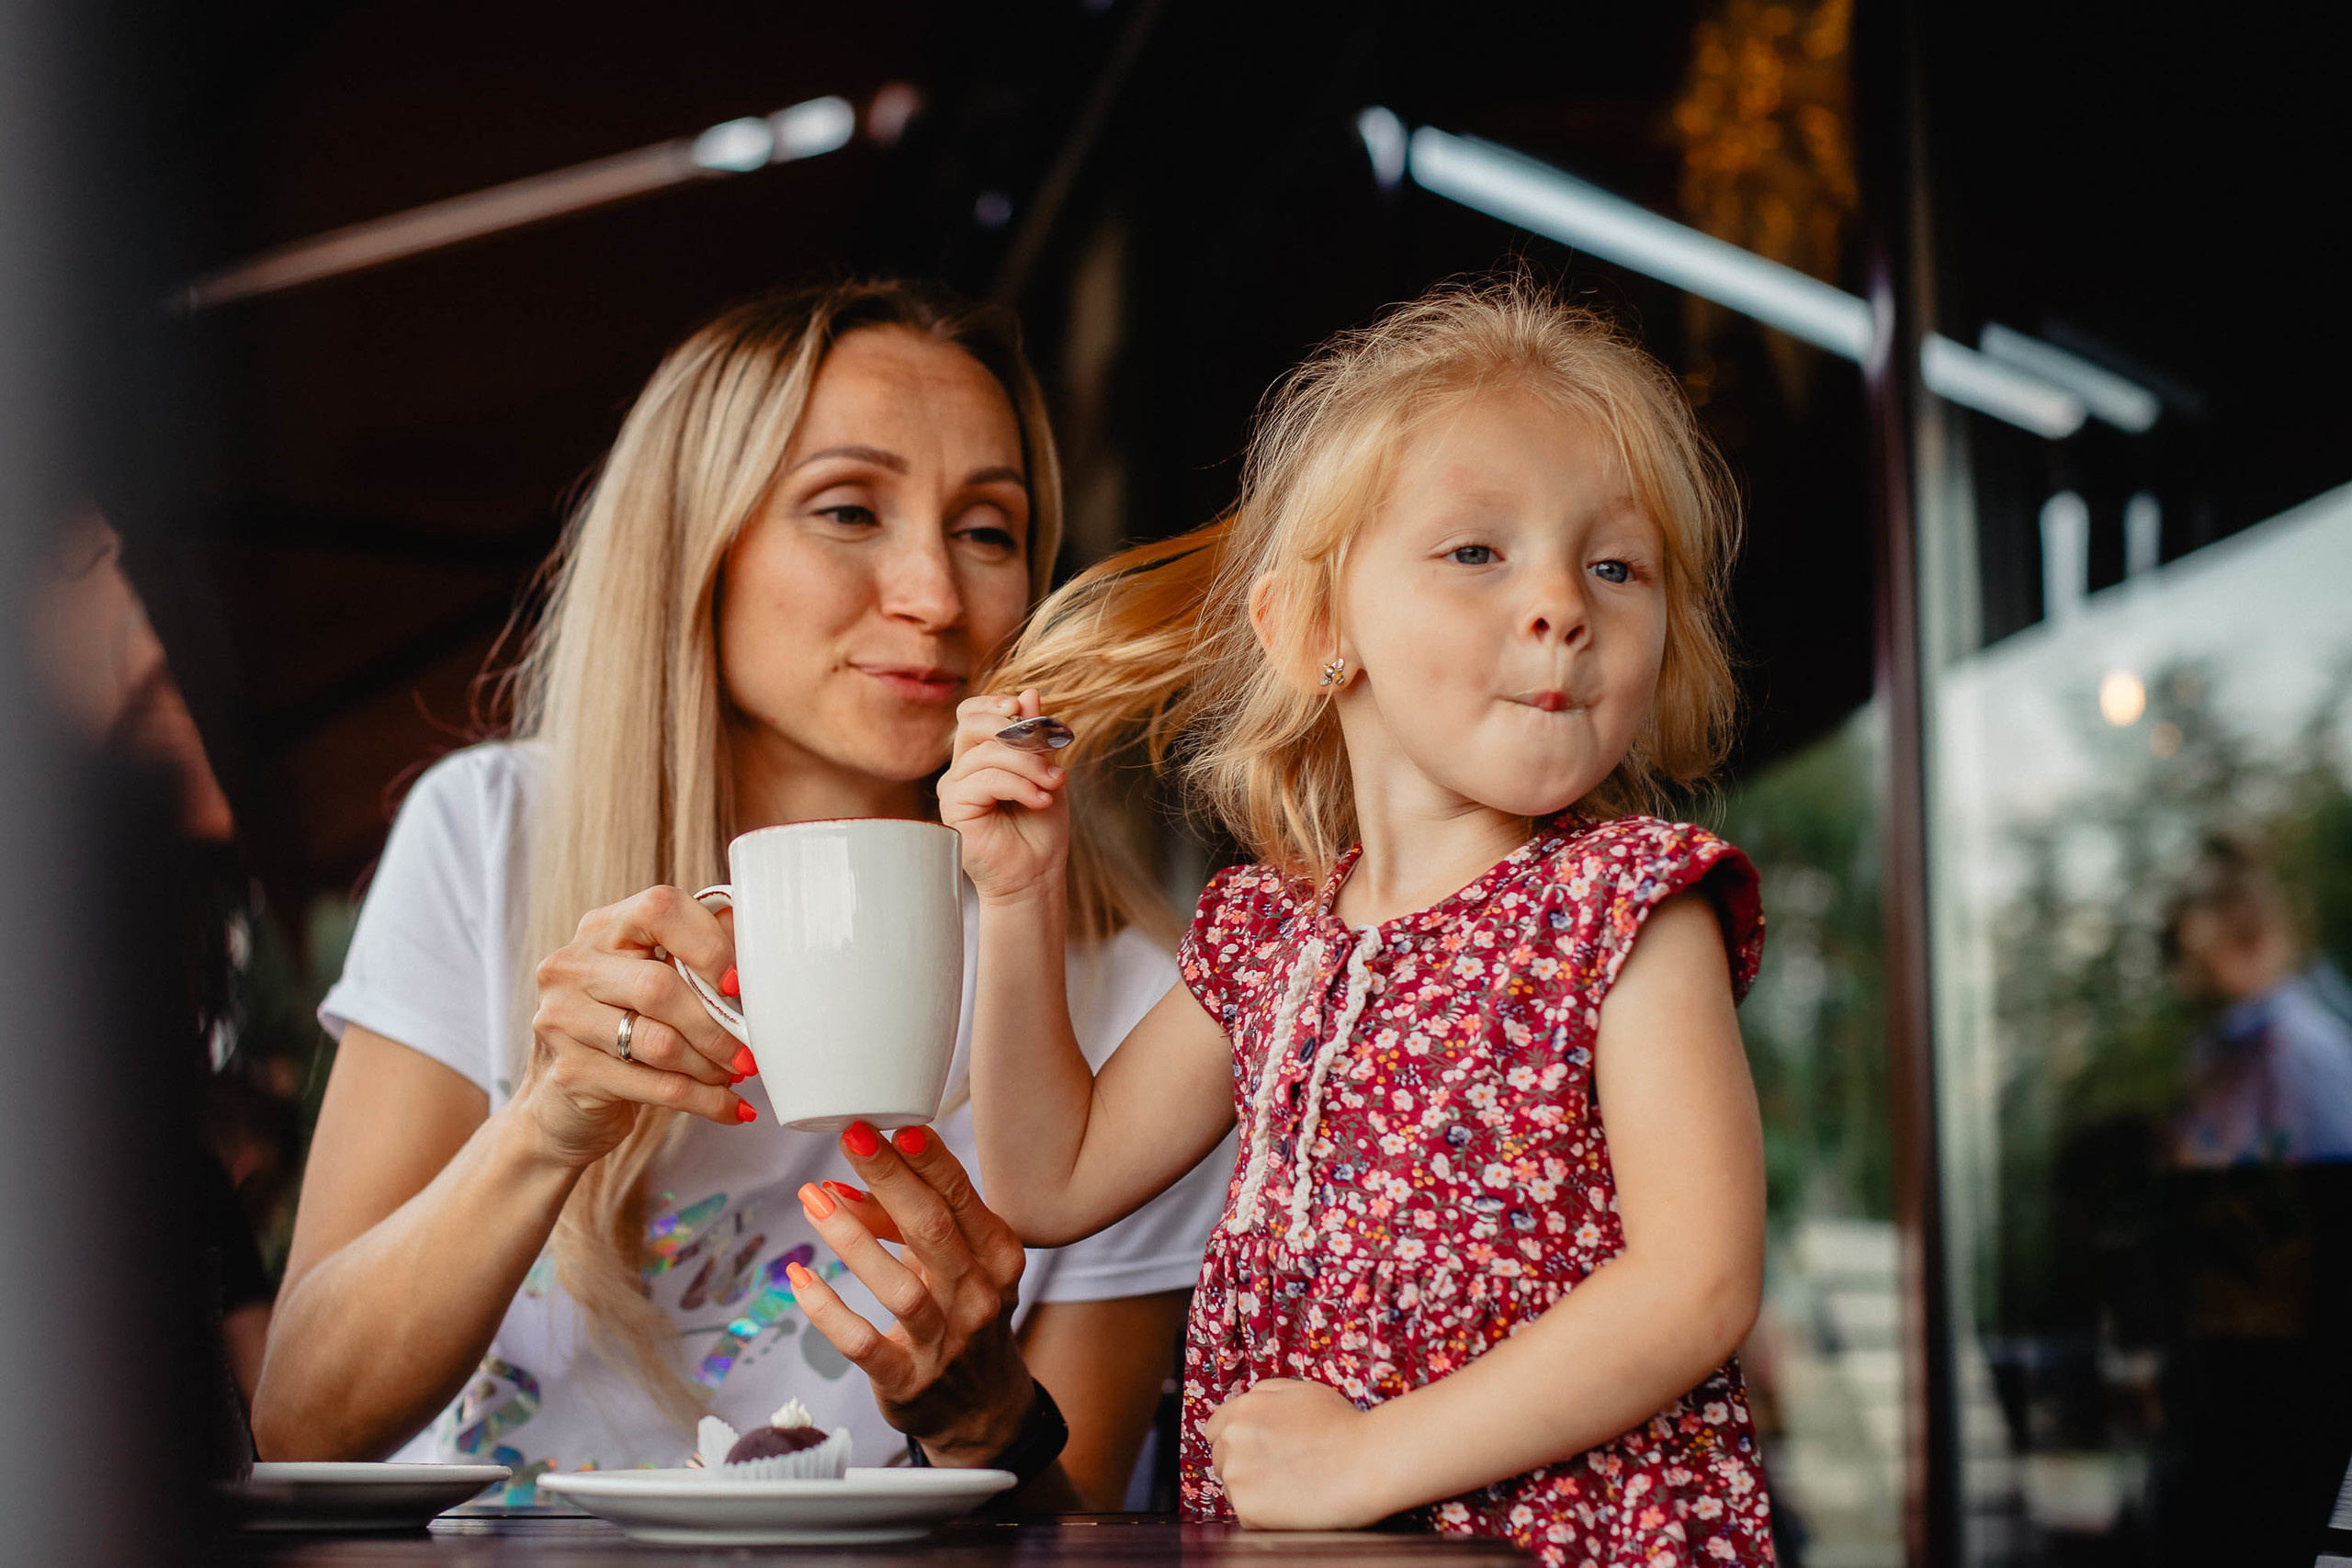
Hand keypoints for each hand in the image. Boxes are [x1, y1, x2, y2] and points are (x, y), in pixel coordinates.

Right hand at [514, 884, 754, 1166]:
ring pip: (660, 1042)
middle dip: (717, 1023)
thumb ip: (697, 951)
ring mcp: (562, 1020)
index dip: (709, 944)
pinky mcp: (572, 1074)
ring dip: (713, 1064)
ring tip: (738, 1072)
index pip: (659, 910)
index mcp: (601, 929)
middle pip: (659, 986)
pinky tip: (732, 1107)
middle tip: (750, 1047)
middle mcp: (572, 966)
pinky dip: (705, 1100)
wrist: (558, 1104)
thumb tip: (757, 937)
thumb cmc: (624, 1025)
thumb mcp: (653, 977)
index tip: (739, 982)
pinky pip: (657, 1087)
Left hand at [790, 1122, 1037, 1463]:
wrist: (983, 1407)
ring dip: (853, 1239)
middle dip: (890, 1179)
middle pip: (933, 1231)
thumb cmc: (963, 1314)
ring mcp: (945, 1342)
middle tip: (851, 1138)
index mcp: (997, 1256)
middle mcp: (978, 1296)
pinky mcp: (908, 1380)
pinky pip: (863, 1343)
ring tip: (813, 1200)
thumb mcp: (953, 1263)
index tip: (893, 1125)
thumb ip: (907, 1226)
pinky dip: (828, 1311)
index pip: (962, 1198)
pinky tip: (799, 1278)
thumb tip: (847, 1186)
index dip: (928, 1160)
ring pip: (900, 1288)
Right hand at [937, 688, 1068, 905]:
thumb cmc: (1040, 827)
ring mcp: (953, 789)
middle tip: (1051, 750)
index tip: (1026, 710)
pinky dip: (1020, 785)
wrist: (1036, 874)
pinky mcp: (954, 809)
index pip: (972, 714)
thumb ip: (1036, 736)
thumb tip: (1029, 692)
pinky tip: (1040, 800)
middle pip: (972, 724)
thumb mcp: (1046, 771)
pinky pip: (986, 780)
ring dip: (1029, 765)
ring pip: (987, 754)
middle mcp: (960, 770)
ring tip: (1054, 785)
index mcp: (978, 757)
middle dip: (1016, 730)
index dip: (995, 704)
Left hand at [1203, 1378, 1389, 1529]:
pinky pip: (1247, 1514)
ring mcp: (1237, 1475)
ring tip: (1291, 1486)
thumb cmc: (1342, 1425)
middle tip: (1279, 1471)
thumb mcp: (1302, 1390)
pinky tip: (1293, 1503)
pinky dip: (1265, 1514)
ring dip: (1253, 1489)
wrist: (1366, 1460)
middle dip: (1243, 1464)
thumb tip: (1249, 1406)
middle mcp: (1233, 1439)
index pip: (1215, 1429)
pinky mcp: (1247, 1508)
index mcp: (1243, 1409)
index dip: (1235, 1441)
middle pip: (1221, 1459)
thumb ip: (1266, 1395)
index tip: (1255, 1451)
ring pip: (1233, 1489)